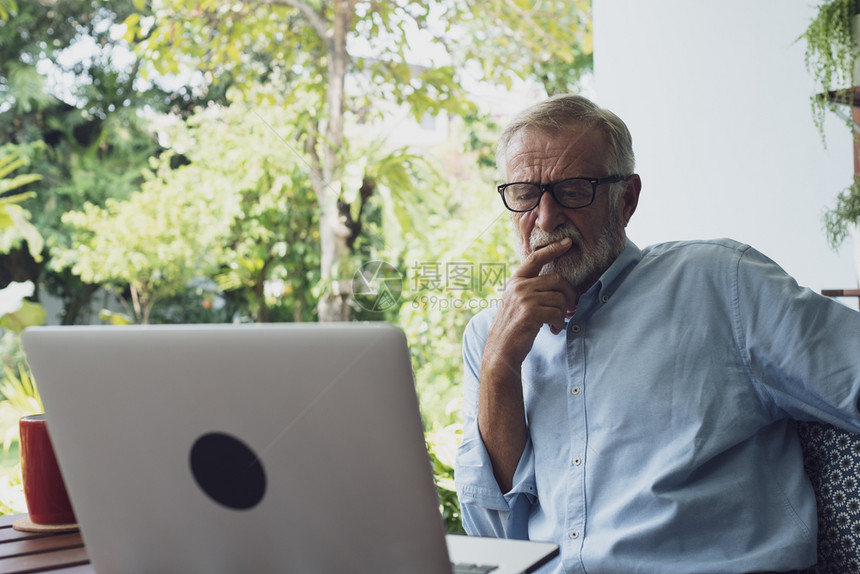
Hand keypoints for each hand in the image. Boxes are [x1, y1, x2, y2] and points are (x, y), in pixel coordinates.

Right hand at [484, 238, 577, 368]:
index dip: (553, 249)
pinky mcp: (531, 312)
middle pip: (557, 280)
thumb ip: (531, 289)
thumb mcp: (516, 302)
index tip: (567, 242)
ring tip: (556, 323)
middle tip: (571, 307)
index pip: (535, 258)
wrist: (501, 349)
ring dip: (563, 313)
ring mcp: (524, 298)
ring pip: (560, 297)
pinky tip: (552, 329)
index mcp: (515, 281)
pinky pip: (558, 312)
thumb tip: (561, 285)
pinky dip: (559, 323)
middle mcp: (519, 286)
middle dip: (569, 294)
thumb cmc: (514, 326)